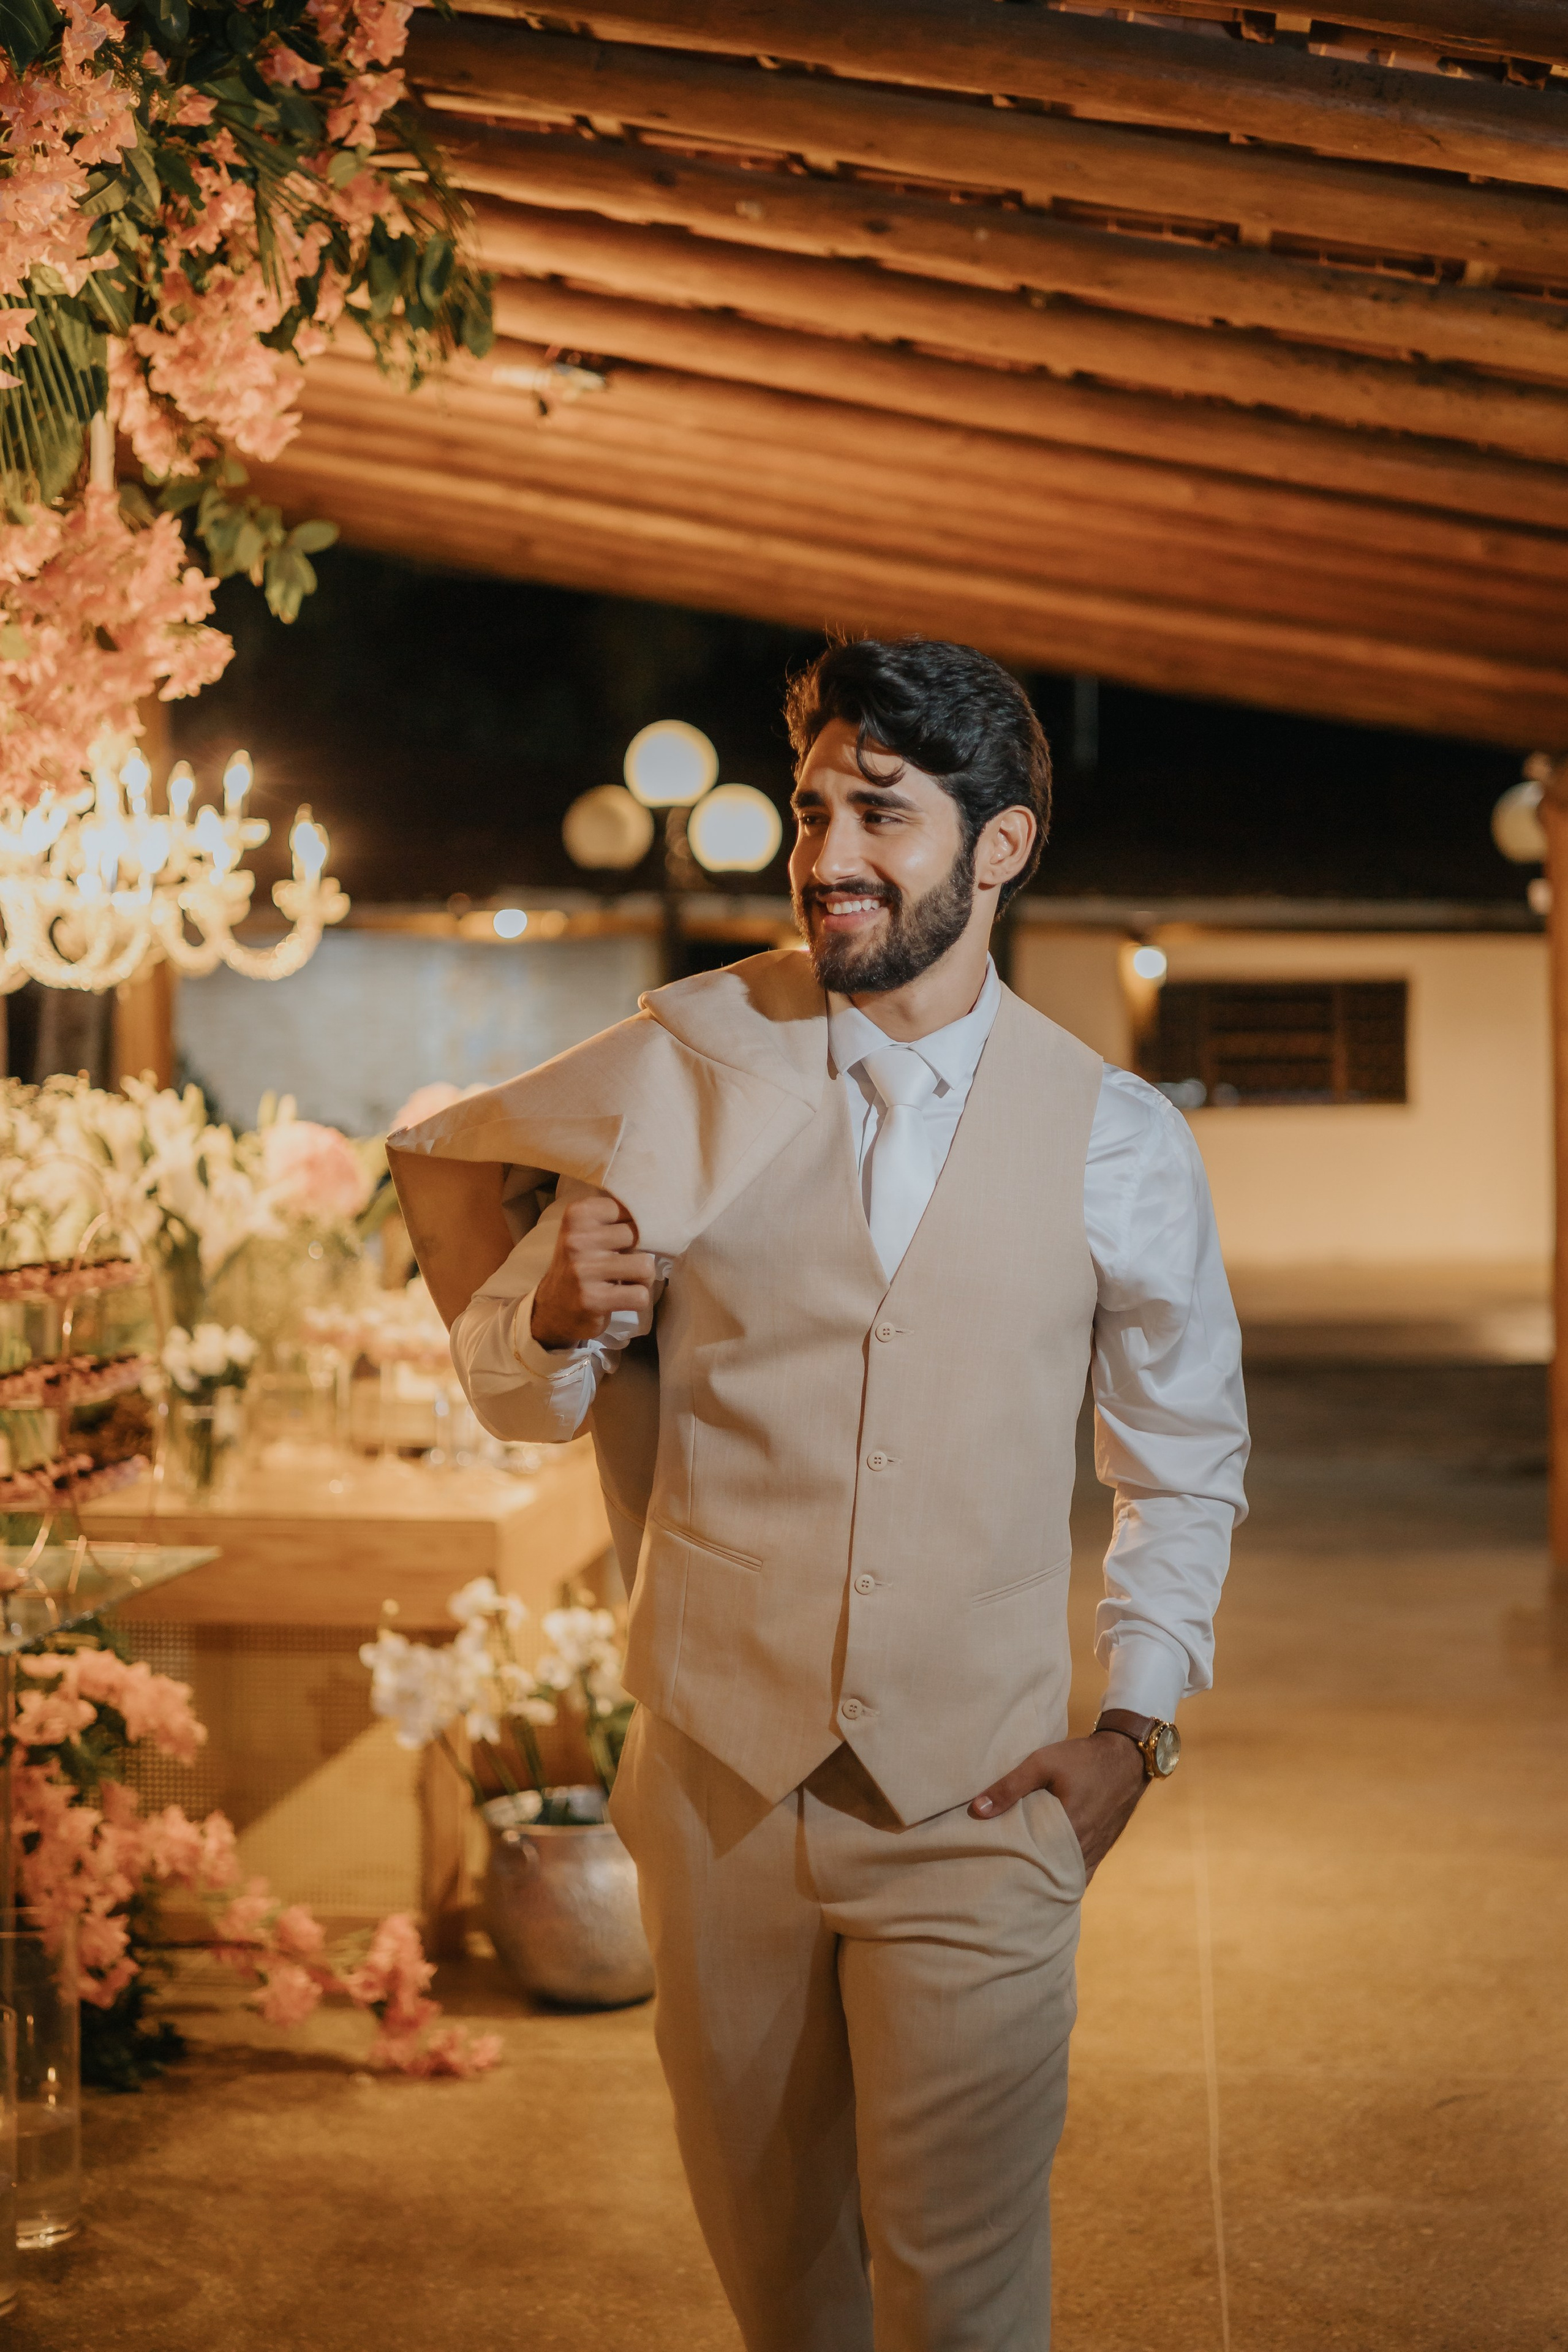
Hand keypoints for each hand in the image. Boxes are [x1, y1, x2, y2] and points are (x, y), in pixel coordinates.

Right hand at [530, 1190, 654, 1349]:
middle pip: (640, 1236)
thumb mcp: (588, 1232)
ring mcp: (583, 1270)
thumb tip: (659, 1215)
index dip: (638, 1225)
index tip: (626, 1238)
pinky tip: (622, 1299)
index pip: (631, 1208)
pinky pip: (640, 1296)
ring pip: (645, 1266)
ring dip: (643, 1279)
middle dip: (641, 1252)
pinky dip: (638, 1300)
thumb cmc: (580, 1265)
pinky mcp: (593, 1299)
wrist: (553, 1309)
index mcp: (578, 1214)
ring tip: (626, 1282)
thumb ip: (616, 1217)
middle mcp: (577, 1239)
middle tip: (625, 1264)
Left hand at [968, 1730, 1147, 1879]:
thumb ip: (1010, 1786)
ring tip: (1018, 1886)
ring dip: (1045, 1882)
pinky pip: (1080, 1874)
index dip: (1011, 1872)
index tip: (989, 1876)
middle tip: (998, 1886)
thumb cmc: (1083, 1758)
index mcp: (1068, 1830)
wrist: (1127, 1758)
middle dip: (1025, 1882)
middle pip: (1048, 1876)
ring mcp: (1095, 1852)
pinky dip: (1064, 1878)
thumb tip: (977, 1809)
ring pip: (1065, 1878)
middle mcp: (1083, 1848)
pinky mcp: (1101, 1849)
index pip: (1033, 1864)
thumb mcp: (1042, 1763)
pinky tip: (1048, 1881)